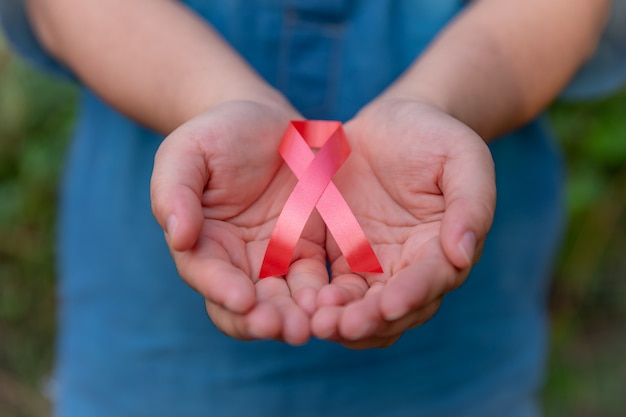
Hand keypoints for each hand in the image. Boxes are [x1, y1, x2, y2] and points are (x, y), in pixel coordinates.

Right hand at [150, 101, 328, 344]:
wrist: (264, 121)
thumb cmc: (217, 134)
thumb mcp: (187, 152)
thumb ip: (175, 191)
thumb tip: (177, 237)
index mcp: (201, 243)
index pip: (207, 276)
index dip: (222, 290)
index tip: (243, 299)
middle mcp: (236, 262)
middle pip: (247, 304)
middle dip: (265, 320)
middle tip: (288, 329)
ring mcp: (274, 259)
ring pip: (285, 301)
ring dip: (299, 317)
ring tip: (315, 324)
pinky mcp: (308, 250)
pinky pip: (318, 281)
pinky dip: (326, 297)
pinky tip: (340, 301)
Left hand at [311, 98, 495, 348]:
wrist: (391, 123)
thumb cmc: (433, 135)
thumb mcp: (462, 156)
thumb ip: (471, 201)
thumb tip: (464, 253)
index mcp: (444, 246)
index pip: (433, 279)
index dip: (413, 293)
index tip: (389, 305)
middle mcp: (411, 266)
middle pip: (396, 308)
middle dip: (371, 320)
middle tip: (344, 327)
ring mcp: (375, 265)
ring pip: (362, 308)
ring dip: (342, 321)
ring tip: (318, 324)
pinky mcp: (343, 258)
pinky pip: (332, 289)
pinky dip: (320, 302)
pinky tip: (302, 304)